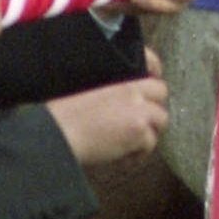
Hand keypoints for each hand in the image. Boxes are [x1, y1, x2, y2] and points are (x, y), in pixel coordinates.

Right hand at [46, 71, 168, 167]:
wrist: (57, 132)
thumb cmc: (60, 114)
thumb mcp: (83, 87)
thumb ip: (106, 88)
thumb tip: (116, 103)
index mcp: (117, 74)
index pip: (149, 60)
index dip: (154, 71)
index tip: (153, 79)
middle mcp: (131, 88)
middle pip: (161, 92)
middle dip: (154, 105)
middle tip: (141, 120)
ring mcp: (138, 109)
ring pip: (162, 119)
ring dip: (149, 131)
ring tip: (130, 143)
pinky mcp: (138, 131)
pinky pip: (150, 144)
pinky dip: (138, 154)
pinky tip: (122, 158)